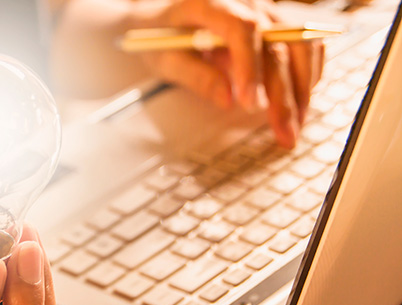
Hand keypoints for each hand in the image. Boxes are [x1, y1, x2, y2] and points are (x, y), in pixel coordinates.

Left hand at [139, 0, 323, 147]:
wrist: (161, 19)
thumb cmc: (160, 37)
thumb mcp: (165, 59)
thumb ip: (195, 76)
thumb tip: (227, 100)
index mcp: (212, 3)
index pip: (242, 29)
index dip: (250, 67)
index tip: (248, 103)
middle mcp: (246, 3)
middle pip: (279, 43)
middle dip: (284, 92)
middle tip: (284, 131)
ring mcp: (266, 12)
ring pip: (301, 44)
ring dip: (303, 88)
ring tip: (295, 126)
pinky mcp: (276, 26)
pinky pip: (305, 46)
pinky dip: (306, 75)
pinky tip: (298, 104)